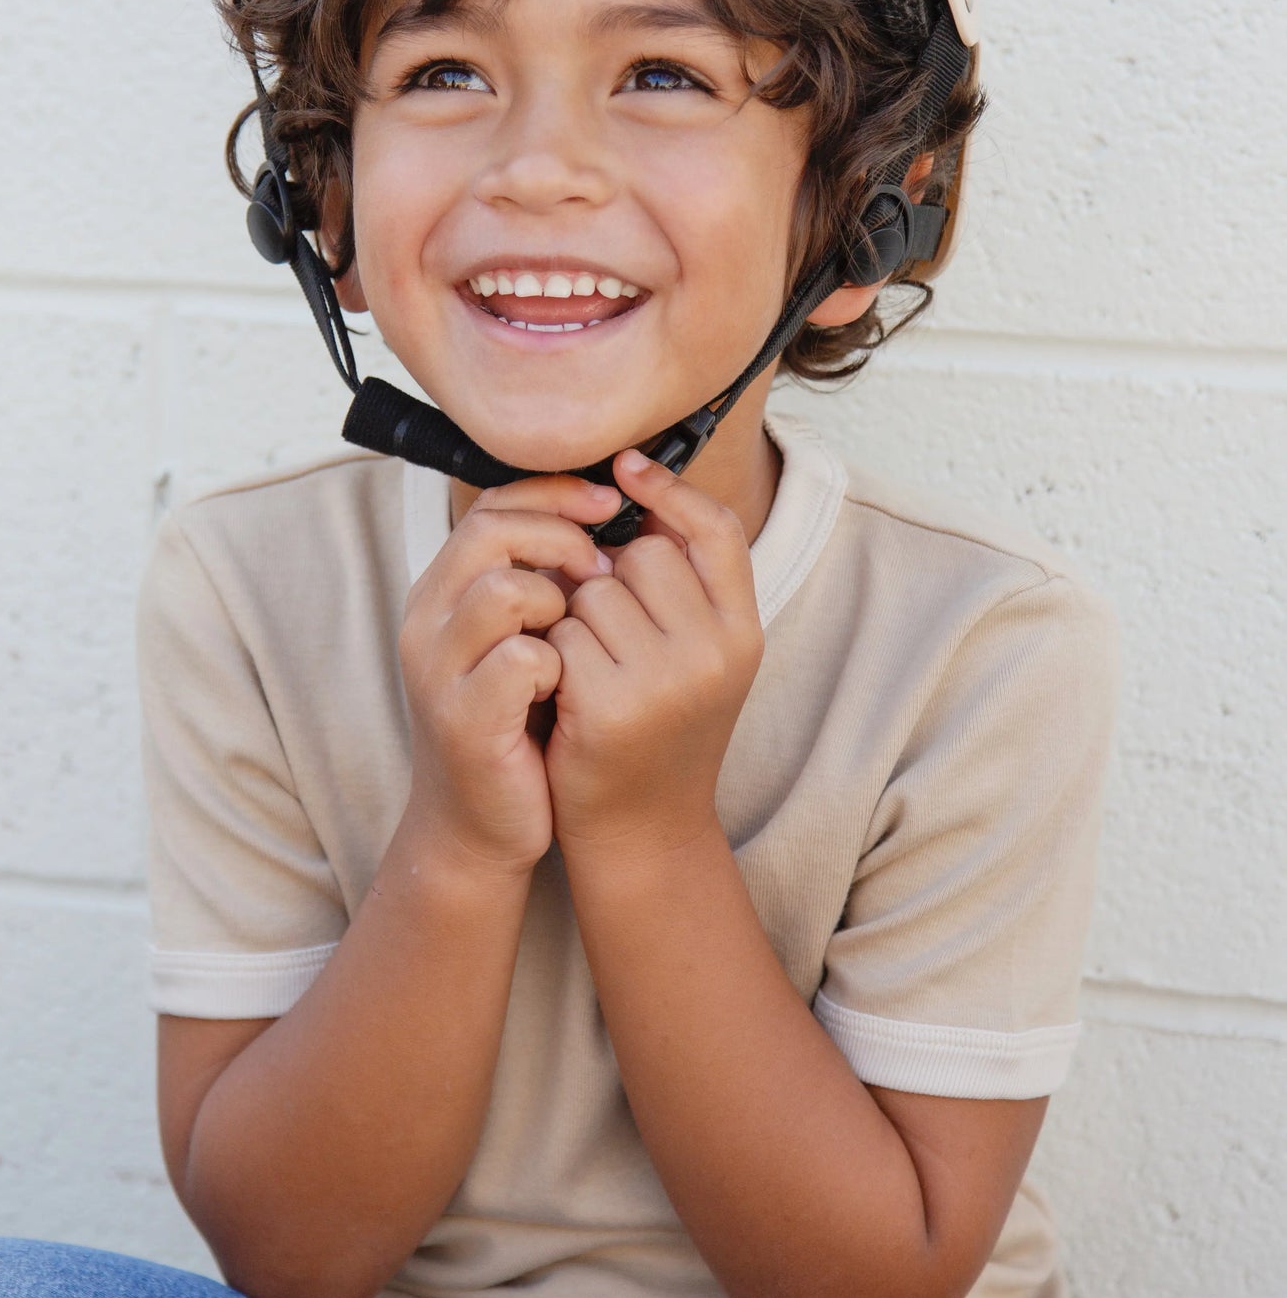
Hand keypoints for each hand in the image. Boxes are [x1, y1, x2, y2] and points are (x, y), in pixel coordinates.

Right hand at [396, 476, 618, 875]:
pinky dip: (559, 667)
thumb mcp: (519, 639)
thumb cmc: (514, 727)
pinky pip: (523, 660)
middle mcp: (425, 623)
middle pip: (490, 533)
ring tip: (575, 640)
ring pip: (504, 590)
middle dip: (561, 539)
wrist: (478, 827)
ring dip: (557, 605)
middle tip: (601, 572)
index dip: (553, 493)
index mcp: (440, 593)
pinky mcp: (464, 721)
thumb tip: (605, 517)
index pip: (489, 505)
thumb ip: (539, 581)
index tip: (610, 503)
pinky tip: (567, 689)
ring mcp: (438, 673)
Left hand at [545, 450, 764, 866]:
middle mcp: (715, 654)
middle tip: (610, 635)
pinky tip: (566, 691)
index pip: (715, 529)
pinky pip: (562, 632)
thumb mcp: (700, 655)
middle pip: (644, 554)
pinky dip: (553, 652)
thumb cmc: (661, 729)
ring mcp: (665, 681)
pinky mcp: (609, 705)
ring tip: (591, 667)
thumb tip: (640, 484)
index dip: (670, 491)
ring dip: (576, 616)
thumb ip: (686, 584)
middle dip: (611, 577)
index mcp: (745, 633)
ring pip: (594, 589)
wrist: (642, 831)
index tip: (626, 466)